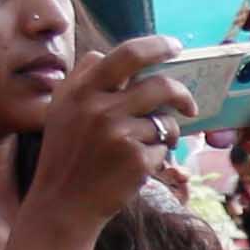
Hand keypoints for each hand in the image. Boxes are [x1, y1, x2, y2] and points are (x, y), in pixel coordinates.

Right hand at [17, 37, 192, 249]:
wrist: (63, 203)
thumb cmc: (66, 154)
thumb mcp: (60, 109)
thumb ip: (82, 79)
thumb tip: (108, 54)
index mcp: (81, 90)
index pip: (127, 54)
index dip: (156, 46)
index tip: (174, 46)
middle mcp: (100, 108)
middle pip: (159, 85)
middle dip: (182, 92)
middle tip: (189, 103)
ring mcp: (119, 134)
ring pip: (165, 121)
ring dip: (167, 132)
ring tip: (155, 144)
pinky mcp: (136, 160)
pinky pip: (163, 149)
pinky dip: (157, 156)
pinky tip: (136, 167)